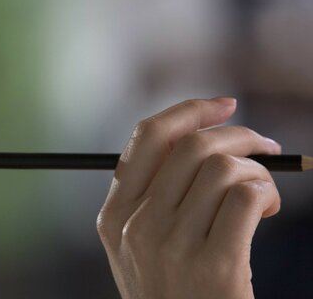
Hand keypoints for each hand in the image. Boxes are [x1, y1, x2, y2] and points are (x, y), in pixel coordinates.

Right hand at [97, 98, 280, 298]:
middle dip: (239, 135)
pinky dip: (268, 193)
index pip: (147, 139)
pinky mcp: (215, 266)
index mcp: (115, 216)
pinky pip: (248, 198)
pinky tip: (270, 211)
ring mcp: (172, 247)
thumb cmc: (171, 292)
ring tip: (266, 194)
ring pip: (223, 169)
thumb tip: (199, 139)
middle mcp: (137, 227)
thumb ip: (152, 195)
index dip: (189, 111)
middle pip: (192, 147)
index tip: (223, 104)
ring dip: (258, 172)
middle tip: (266, 146)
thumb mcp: (141, 245)